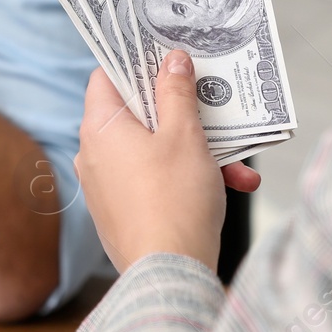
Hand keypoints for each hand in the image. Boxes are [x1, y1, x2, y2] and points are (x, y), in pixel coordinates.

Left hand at [74, 51, 260, 272]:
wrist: (168, 274)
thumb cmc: (174, 199)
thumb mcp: (185, 136)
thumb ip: (177, 93)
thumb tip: (172, 61)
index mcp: (99, 127)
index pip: (105, 76)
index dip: (135, 62)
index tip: (167, 56)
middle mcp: (93, 153)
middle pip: (137, 114)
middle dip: (182, 112)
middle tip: (212, 106)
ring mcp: (105, 184)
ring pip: (153, 150)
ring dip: (197, 150)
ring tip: (237, 163)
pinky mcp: (122, 210)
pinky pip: (154, 179)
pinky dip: (187, 178)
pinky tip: (232, 187)